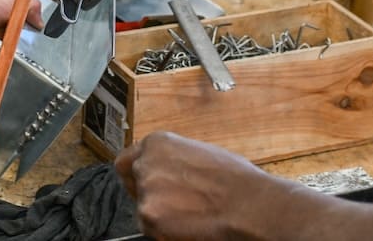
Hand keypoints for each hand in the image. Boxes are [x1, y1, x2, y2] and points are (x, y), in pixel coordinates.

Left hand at [0, 0, 42, 56]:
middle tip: (42, 40)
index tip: (53, 29)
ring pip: (24, 50)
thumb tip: (42, 23)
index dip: (42, 25)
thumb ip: (33, 6)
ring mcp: (7, 42)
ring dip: (26, 49)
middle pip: (32, 37)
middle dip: (37, 39)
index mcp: (17, 12)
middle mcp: (13, 27)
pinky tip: (20, 56)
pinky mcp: (0, 56)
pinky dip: (16, 59)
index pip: (35, 20)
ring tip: (30, 48)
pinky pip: (13, 60)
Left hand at [117, 132, 282, 239]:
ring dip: (158, 212)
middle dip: (147, 194)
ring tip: (187, 213)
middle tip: (170, 203)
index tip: (142, 184)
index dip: (135, 175)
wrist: (245, 203)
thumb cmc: (233, 178)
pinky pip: (149, 226)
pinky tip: (186, 223)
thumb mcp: (198, 152)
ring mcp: (145, 190)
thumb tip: (168, 169)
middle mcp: (146, 163)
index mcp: (157, 143)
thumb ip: (173, 159)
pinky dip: (163, 229)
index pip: (127, 161)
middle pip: (132, 183)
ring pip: (142, 206)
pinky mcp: (148, 216)